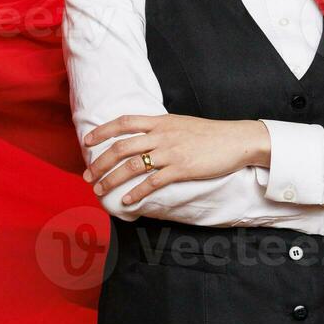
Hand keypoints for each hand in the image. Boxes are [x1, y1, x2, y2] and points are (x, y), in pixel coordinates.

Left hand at [81, 114, 268, 205]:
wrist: (236, 140)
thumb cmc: (210, 133)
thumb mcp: (181, 124)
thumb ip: (161, 128)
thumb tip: (143, 135)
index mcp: (160, 121)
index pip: (124, 122)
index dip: (103, 131)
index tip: (87, 142)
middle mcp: (161, 135)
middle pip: (121, 147)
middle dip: (100, 163)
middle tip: (88, 176)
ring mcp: (171, 152)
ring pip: (132, 166)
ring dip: (112, 180)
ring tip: (100, 191)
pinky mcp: (181, 169)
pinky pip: (153, 182)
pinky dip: (137, 193)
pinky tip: (127, 201)